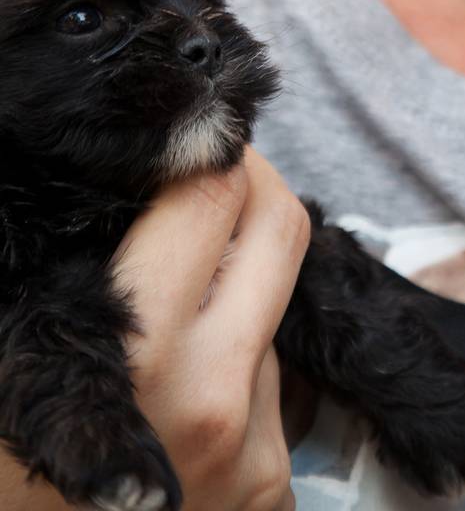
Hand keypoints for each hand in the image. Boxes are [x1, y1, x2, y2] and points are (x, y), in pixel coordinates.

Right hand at [0, 149, 310, 510]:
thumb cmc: (1, 470)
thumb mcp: (12, 350)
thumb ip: (72, 262)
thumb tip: (129, 172)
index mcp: (139, 355)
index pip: (215, 195)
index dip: (204, 150)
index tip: (185, 142)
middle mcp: (213, 399)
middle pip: (282, 227)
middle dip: (249, 184)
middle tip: (207, 176)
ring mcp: (254, 446)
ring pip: (273, 308)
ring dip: (234, 291)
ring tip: (165, 323)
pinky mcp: (273, 486)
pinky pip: (272, 383)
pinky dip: (234, 367)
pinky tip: (177, 398)